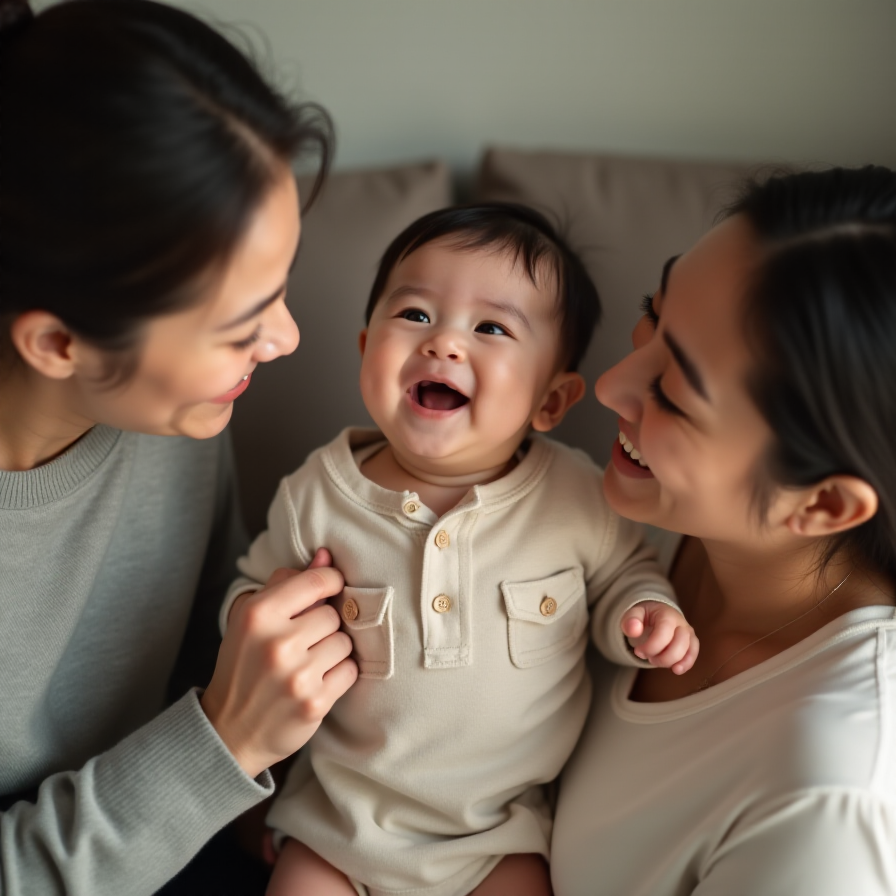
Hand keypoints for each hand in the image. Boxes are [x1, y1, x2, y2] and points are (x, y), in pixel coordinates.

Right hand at [201, 548, 356, 777]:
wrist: (230, 731)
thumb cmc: (244, 665)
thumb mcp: (252, 619)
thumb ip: (287, 583)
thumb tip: (325, 556)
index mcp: (258, 615)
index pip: (316, 581)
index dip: (330, 581)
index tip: (329, 589)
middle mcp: (277, 644)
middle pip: (333, 615)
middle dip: (324, 626)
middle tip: (304, 640)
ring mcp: (297, 676)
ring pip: (345, 642)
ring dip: (333, 651)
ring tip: (309, 662)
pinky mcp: (315, 703)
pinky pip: (350, 671)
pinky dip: (339, 674)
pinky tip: (317, 680)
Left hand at [621, 600, 698, 674]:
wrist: (655, 612)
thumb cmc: (644, 616)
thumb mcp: (633, 614)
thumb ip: (630, 621)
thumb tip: (634, 630)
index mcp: (666, 614)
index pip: (664, 633)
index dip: (651, 647)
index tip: (638, 651)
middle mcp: (681, 623)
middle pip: (679, 644)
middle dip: (662, 657)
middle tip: (647, 657)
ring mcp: (688, 632)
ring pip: (688, 650)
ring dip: (671, 661)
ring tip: (656, 661)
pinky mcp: (691, 641)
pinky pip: (693, 653)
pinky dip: (686, 664)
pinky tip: (675, 669)